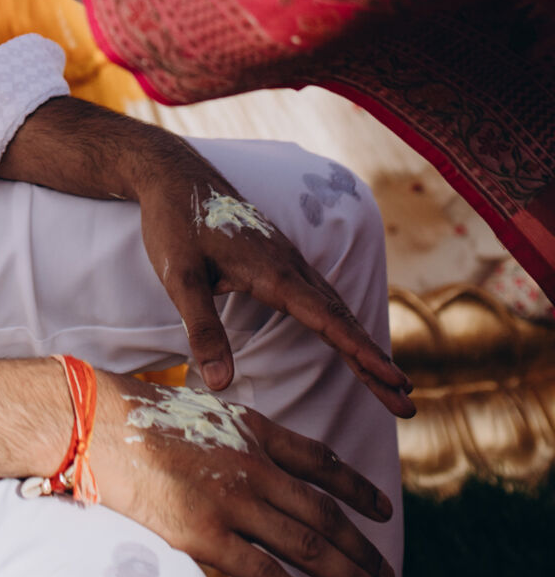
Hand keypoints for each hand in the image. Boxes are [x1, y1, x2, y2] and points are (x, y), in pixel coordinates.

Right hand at [94, 373, 397, 576]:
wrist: (96, 421)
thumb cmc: (139, 414)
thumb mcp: (202, 411)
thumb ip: (238, 438)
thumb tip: (261, 465)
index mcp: (253, 429)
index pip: (321, 462)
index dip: (358, 488)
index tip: (384, 510)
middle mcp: (253, 464)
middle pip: (325, 512)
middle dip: (363, 550)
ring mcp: (232, 500)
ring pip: (308, 545)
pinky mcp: (205, 534)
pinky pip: (266, 573)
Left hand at [127, 128, 414, 417]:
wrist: (172, 173)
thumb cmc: (174, 222)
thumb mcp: (178, 277)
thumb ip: (201, 329)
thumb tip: (220, 385)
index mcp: (273, 271)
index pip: (328, 321)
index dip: (361, 354)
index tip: (395, 381)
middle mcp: (290, 264)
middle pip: (342, 319)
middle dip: (374, 362)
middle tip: (406, 402)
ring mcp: (286, 259)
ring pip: (335, 307)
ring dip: (362, 345)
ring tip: (389, 380)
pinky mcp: (277, 259)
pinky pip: (320, 296)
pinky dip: (341, 324)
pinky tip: (347, 337)